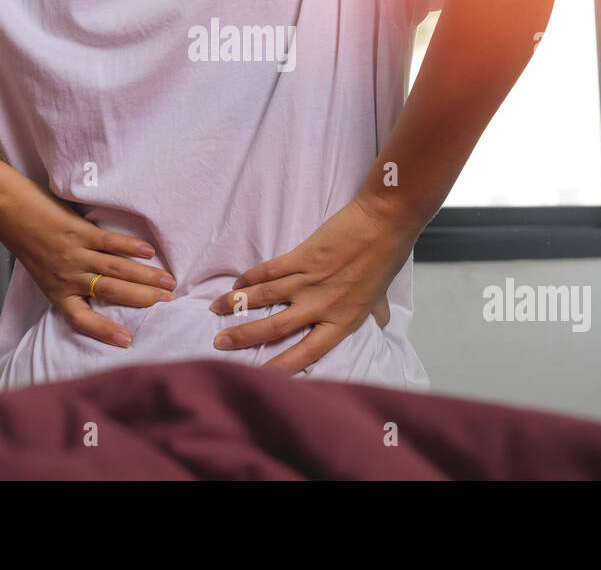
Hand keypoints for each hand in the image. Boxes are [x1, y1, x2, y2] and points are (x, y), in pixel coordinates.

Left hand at [0, 178, 175, 348]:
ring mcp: (74, 254)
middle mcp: (67, 277)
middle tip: (168, 303)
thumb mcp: (43, 272)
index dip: (104, 331)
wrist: (8, 210)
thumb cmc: (25, 241)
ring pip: (115, 270)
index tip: (127, 341)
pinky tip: (149, 252)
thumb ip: (68, 282)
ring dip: (145, 276)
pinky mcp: (77, 232)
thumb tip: (100, 287)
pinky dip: (130, 247)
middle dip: (142, 299)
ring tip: (168, 282)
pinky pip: (109, 243)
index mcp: (57, 291)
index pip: (82, 319)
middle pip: (111, 292)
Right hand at [207, 194, 419, 373]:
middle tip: (219, 344)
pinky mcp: (302, 256)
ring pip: (264, 298)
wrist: (384, 223)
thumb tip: (380, 324)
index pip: (307, 353)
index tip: (260, 377)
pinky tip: (235, 284)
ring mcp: (309, 280)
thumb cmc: (386, 258)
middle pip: (275, 328)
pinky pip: (268, 271)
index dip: (281, 368)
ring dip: (236, 305)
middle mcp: (322, 306)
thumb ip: (374, 314)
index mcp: (342, 321)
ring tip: (214, 311)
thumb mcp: (380, 296)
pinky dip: (249, 278)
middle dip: (244, 338)